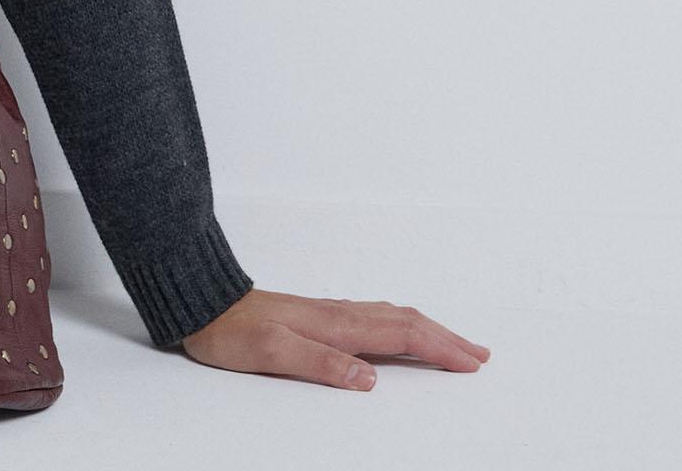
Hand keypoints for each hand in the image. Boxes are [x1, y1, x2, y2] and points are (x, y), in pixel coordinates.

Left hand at [181, 287, 490, 387]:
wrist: (202, 301)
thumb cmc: (232, 332)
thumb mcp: (271, 353)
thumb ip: (320, 364)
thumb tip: (369, 379)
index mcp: (335, 324)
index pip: (400, 334)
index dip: (439, 348)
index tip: (472, 363)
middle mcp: (338, 314)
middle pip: (405, 322)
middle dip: (444, 338)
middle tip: (479, 355)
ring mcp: (328, 313)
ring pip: (391, 317)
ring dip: (426, 329)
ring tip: (452, 342)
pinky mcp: (317, 316)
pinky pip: (373, 318)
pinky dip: (400, 325)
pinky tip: (397, 331)